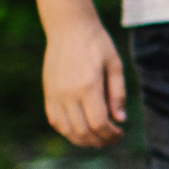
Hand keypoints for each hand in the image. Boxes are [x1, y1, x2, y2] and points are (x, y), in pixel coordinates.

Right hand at [43, 16, 125, 146]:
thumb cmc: (97, 44)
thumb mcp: (115, 65)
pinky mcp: (47, 92)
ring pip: (67, 130)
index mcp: (88, 86)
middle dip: (100, 140)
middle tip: (112, 139)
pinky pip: (55, 120)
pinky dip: (67, 131)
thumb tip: (120, 120)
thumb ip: (118, 94)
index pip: (99, 123)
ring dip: (83, 140)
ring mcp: (55, 94)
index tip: (121, 133)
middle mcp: (68, 93)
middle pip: (83, 131)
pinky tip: (80, 131)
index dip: (111, 134)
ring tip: (98, 139)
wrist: (69, 27)